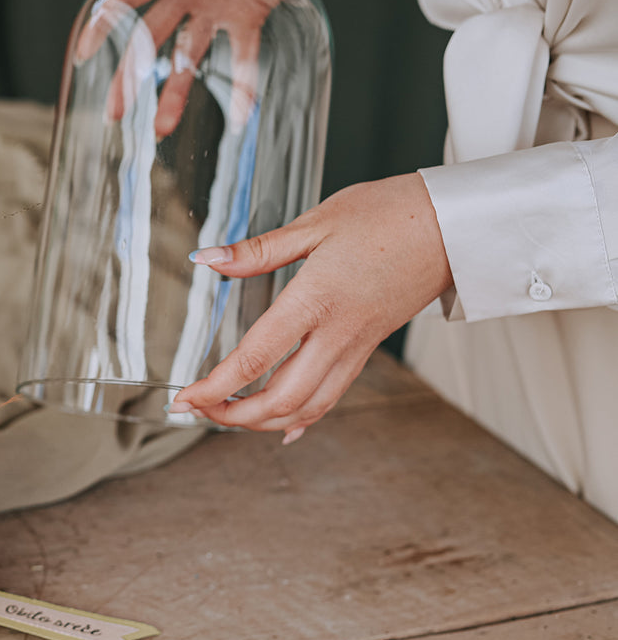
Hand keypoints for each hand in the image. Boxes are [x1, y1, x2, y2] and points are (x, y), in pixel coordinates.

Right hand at [84, 0, 324, 130]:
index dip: (104, 25)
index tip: (84, 55)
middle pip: (150, 38)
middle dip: (131, 75)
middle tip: (115, 111)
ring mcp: (218, 5)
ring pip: (188, 54)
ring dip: (175, 91)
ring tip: (163, 129)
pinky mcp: (251, 13)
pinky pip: (243, 53)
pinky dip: (242, 84)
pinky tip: (239, 114)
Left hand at [168, 174, 453, 440]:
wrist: (454, 226)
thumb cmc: (389, 214)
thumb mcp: (316, 222)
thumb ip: (258, 250)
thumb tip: (208, 258)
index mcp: (316, 299)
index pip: (256, 358)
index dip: (215, 387)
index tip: (184, 398)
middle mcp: (337, 333)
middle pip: (280, 398)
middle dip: (232, 414)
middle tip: (196, 408)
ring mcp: (357, 346)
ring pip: (307, 406)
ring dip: (263, 420)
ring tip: (227, 415)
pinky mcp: (369, 348)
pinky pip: (332, 395)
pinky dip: (303, 416)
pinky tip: (284, 425)